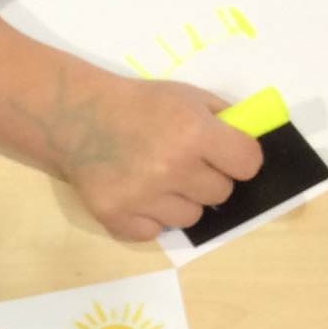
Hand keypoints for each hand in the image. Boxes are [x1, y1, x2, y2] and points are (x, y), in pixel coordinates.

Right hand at [62, 77, 262, 241]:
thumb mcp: (186, 96)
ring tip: (158, 180)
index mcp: (194, 133)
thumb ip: (223, 120)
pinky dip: (150, 218)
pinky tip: (138, 195)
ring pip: (191, 217)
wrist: (77, 116)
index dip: (239, 159)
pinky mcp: (117, 217)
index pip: (248, 165)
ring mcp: (144, 197)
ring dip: (181, 201)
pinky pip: (155, 232)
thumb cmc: (138, 104)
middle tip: (184, 164)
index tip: (226, 156)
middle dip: (208, 179)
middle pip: (220, 194)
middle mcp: (172, 168)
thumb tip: (251, 146)